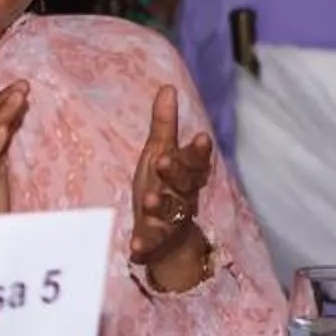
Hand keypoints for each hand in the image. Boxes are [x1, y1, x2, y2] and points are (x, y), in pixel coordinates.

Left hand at [128, 87, 216, 284]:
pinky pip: (151, 246)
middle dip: (175, 173)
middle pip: (183, 185)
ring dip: (160, 206)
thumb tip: (167, 87)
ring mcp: (170, 222)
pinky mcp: (156, 243)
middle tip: (163, 162)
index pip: (194, 161)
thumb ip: (164, 126)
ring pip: (169, 214)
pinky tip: (134, 248)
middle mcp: (181, 197)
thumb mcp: (160, 155)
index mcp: (184, 175)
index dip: (197, 151)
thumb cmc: (164, 188)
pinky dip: (144, 247)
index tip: (201, 137)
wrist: (171, 240)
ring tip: (147, 200)